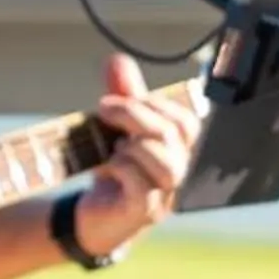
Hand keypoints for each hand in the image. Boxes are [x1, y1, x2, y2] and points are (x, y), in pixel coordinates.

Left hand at [69, 53, 201, 260]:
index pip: (186, 120)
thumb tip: (118, 60)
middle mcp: (179, 173)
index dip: (154, 103)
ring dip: (131, 146)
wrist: (92, 218)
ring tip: (114, 148)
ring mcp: (165, 195)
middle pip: (171, 134)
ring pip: (164, 162)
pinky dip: (121, 168)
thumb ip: (122, 96)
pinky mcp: (144, 212)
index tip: (116, 98)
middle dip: (134, 113)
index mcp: (178, 150)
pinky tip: (109, 169)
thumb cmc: (114, 172)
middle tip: (104, 108)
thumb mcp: (116, 130)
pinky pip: (142, 186)